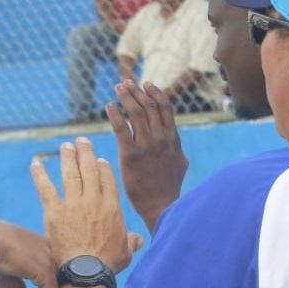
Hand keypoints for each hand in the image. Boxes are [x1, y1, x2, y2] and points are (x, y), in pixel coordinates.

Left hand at [31, 137, 142, 272]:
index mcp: (111, 208)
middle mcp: (93, 200)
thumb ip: (131, 241)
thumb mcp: (125, 252)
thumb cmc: (107, 264)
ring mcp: (74, 204)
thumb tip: (139, 239)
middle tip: (81, 141)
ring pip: (71, 174)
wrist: (86, 271)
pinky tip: (36, 163)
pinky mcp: (55, 212)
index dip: (102, 168)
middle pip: (90, 170)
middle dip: (85, 153)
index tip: (98, 160)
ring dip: (67, 157)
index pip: (107, 180)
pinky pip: (46, 188)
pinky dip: (40, 175)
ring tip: (65, 146)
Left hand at [106, 80, 186, 231]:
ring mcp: (146, 146)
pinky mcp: (130, 155)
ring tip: (118, 88)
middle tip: (126, 82)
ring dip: (126, 97)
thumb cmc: (168, 185)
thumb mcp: (179, 162)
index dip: (154, 92)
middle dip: (136, 91)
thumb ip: (176, 147)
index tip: (145, 84)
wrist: (160, 204)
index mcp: (173, 138)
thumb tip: (174, 139)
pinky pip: (121, 128)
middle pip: (148, 106)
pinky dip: (115, 114)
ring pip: (135, 113)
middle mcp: (161, 138)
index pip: (165, 107)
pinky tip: (109, 107)